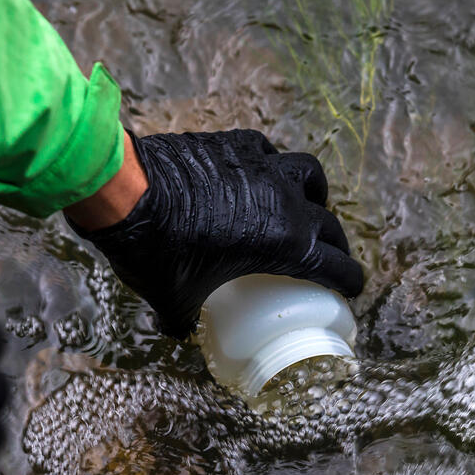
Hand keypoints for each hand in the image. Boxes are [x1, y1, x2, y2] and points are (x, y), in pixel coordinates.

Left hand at [66, 129, 362, 337]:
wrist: (123, 193)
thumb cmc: (156, 251)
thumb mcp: (174, 299)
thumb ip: (181, 320)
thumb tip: (175, 330)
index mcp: (282, 242)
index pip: (333, 263)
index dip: (347, 279)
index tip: (352, 288)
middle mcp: (283, 199)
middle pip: (327, 220)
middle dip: (333, 242)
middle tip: (328, 256)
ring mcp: (261, 165)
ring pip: (307, 173)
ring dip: (313, 193)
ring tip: (306, 204)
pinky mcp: (234, 144)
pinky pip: (266, 153)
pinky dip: (270, 166)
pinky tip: (257, 176)